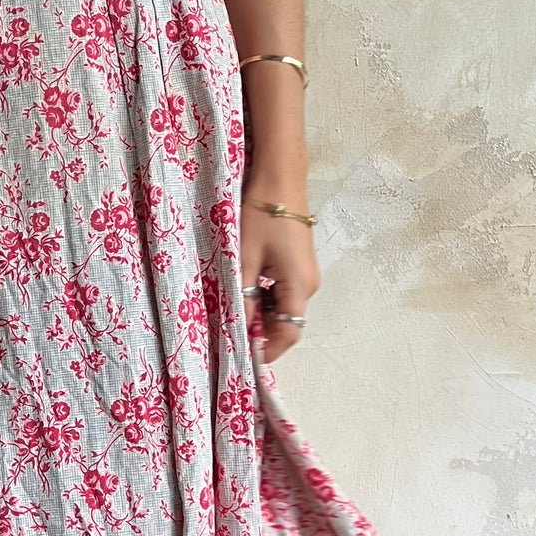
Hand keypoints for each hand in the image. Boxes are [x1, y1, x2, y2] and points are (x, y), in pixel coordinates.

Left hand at [239, 193, 319, 362]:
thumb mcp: (245, 259)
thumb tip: (239, 330)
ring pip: (282, 309)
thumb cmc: (261, 215)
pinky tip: (242, 291)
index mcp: (299, 286)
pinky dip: (263, 299)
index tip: (242, 356)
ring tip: (230, 310)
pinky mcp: (298, 266)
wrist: (279, 179)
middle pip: (286, 323)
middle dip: (259, 333)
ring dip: (259, 315)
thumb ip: (243, 297)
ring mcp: (305, 275)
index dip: (267, 350)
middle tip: (228, 332)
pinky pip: (282, 293)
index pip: (288, 334)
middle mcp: (308, 285)